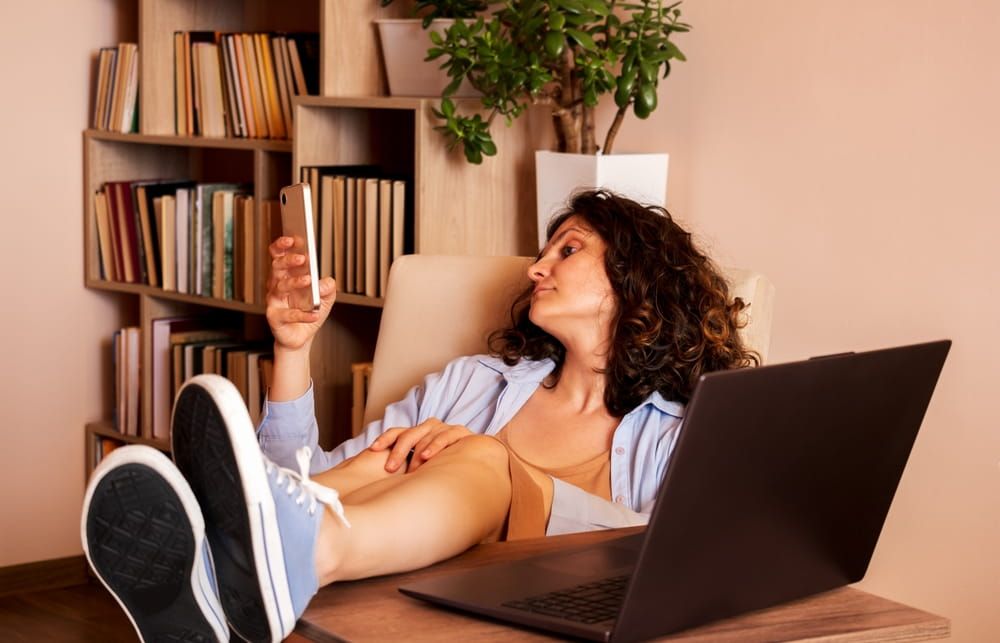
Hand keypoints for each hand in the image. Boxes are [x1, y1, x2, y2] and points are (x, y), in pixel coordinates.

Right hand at [265, 236, 336, 350]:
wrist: (301, 337)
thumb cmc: (310, 310)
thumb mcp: (326, 297)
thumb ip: (328, 287)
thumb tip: (326, 282)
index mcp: (286, 274)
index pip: (279, 255)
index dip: (283, 245)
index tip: (294, 238)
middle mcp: (276, 285)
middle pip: (277, 267)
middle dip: (288, 260)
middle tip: (301, 258)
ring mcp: (274, 301)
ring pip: (280, 287)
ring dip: (294, 282)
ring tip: (308, 280)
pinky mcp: (275, 318)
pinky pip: (288, 314)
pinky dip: (302, 314)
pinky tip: (314, 314)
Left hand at [369, 418, 472, 472]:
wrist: (479, 457)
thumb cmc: (446, 464)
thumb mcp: (424, 465)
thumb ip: (409, 468)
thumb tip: (385, 484)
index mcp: (418, 434)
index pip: (397, 432)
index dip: (385, 439)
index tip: (372, 449)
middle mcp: (429, 428)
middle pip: (409, 434)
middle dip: (398, 451)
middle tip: (390, 469)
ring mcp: (444, 428)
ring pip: (425, 436)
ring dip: (417, 453)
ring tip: (410, 470)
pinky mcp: (459, 432)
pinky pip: (445, 436)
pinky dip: (435, 446)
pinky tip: (427, 457)